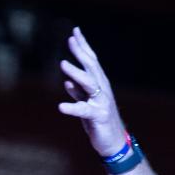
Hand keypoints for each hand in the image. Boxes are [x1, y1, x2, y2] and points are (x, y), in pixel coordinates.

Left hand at [57, 27, 127, 157]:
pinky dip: (72, 107)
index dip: (83, 46)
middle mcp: (102, 89)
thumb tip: (68, 83)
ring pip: (89, 83)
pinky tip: (61, 106)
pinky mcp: (98, 116)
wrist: (113, 142)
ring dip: (76, 73)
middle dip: (81, 52)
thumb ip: (78, 93)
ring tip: (63, 64)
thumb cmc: (99, 122)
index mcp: (99, 85)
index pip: (91, 61)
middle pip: (91, 67)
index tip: (74, 32)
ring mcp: (101, 102)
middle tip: (70, 39)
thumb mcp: (87, 105)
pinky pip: (84, 110)